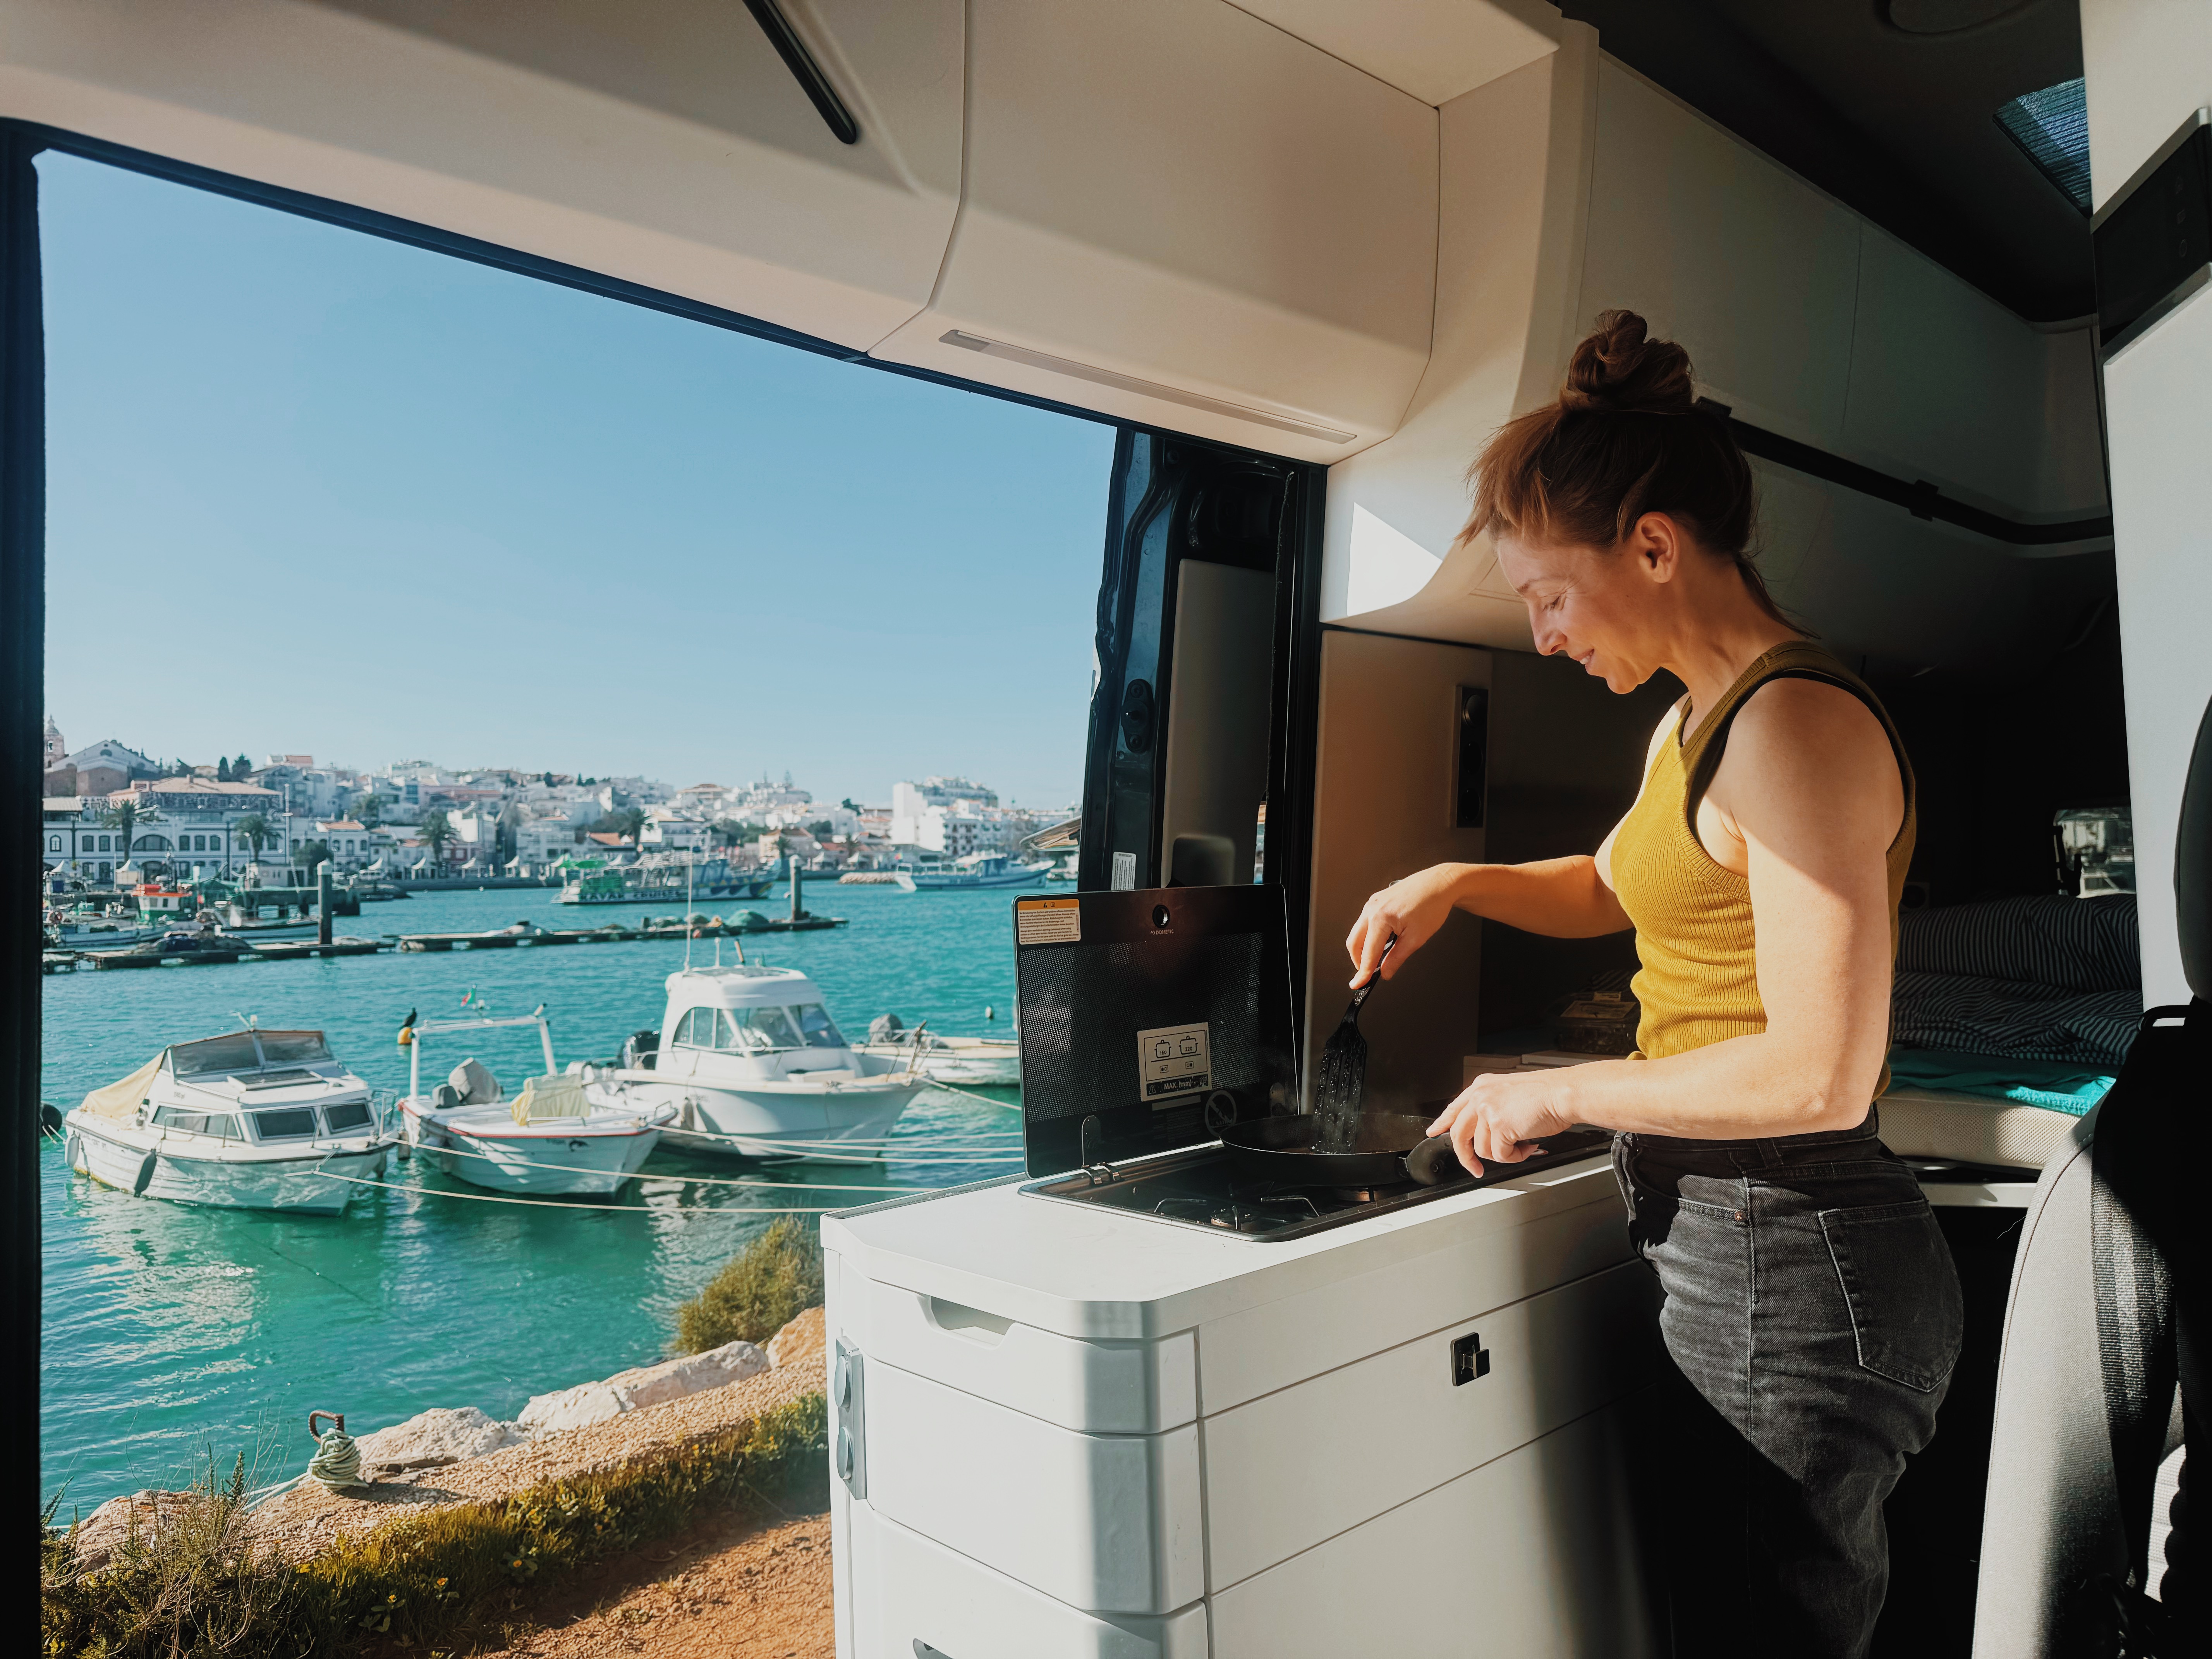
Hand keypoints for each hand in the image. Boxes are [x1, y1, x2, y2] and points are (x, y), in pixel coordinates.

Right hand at [1344, 864, 1469, 986]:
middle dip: (1358, 961)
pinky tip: (1381, 942)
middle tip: (1367, 974)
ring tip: (1377, 959)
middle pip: (1354, 943)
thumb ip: (1397, 958)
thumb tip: (1385, 972)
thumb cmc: (1432, 905)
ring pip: (1357, 932)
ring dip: (1363, 949)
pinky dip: (1368, 936)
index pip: (1368, 953)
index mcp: (1381, 918)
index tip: (1359, 984)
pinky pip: (1364, 922)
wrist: (1438, 884)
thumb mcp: (1416, 938)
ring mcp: (1372, 903)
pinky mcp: (1375, 901)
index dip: (1363, 972)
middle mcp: (1372, 908)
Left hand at [1425, 1070, 1572, 1176]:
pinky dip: (1516, 1156)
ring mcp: (1487, 1111)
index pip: (1455, 1108)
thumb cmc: (1545, 1094)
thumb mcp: (1509, 1093)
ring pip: (1483, 1150)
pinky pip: (1501, 1155)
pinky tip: (1529, 1144)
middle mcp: (1480, 1097)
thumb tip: (1486, 1130)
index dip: (1443, 1123)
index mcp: (1482, 1087)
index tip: (1434, 1132)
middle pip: (1459, 1134)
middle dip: (1466, 1157)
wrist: (1562, 1093)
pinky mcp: (1499, 1126)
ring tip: (1523, 1144)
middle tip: (1475, 1169)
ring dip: (1504, 1154)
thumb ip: (1492, 1108)